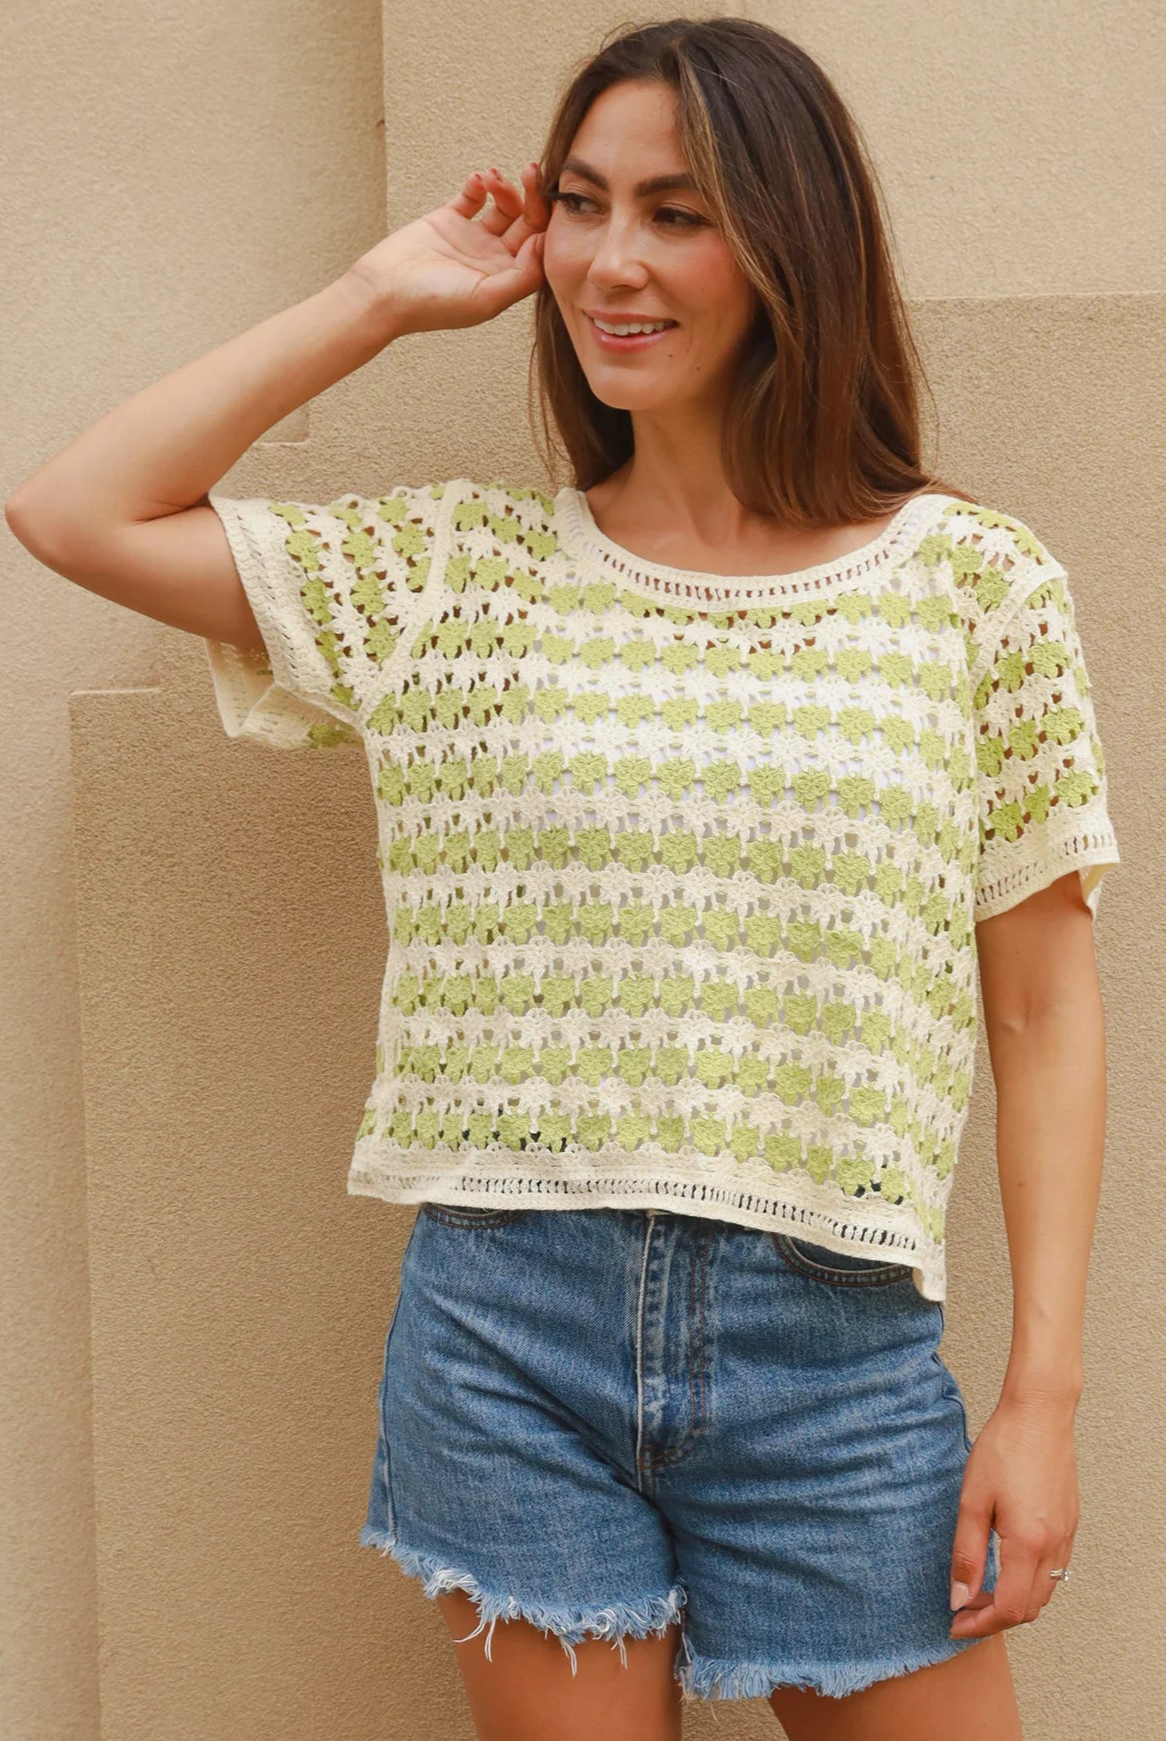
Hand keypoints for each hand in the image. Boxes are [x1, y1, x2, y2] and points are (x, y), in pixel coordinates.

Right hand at [346, 163, 551, 337]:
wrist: (383, 291)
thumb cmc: (432, 304)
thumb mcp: (487, 299)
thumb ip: (522, 276)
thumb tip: (544, 245)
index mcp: (506, 280)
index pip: (540, 248)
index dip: (548, 222)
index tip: (546, 202)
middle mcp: (494, 260)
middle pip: (527, 223)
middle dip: (532, 196)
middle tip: (530, 171)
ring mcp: (472, 239)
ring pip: (503, 207)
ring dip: (505, 188)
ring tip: (494, 178)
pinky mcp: (449, 221)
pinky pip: (473, 197)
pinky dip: (479, 184)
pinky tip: (477, 179)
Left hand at [948, 1393, 1079, 1640]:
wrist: (1039, 1414)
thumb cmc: (1004, 1448)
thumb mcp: (973, 1500)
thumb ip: (967, 1552)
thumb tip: (959, 1597)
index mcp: (1028, 1543)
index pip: (1010, 1609)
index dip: (980, 1624)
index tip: (955, 1624)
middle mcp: (1054, 1547)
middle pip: (1030, 1608)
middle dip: (995, 1618)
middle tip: (962, 1609)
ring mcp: (1067, 1537)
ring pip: (1045, 1592)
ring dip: (1014, 1602)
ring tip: (979, 1590)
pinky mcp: (1070, 1525)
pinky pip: (1054, 1571)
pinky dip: (1030, 1583)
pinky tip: (1005, 1567)